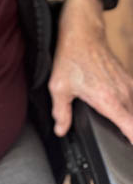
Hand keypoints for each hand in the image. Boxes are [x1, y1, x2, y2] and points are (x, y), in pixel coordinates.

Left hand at [49, 0, 132, 142]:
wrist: (82, 33)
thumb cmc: (71, 57)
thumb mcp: (59, 87)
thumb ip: (61, 112)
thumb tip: (61, 129)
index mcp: (109, 101)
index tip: (129, 150)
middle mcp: (124, 94)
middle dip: (129, 133)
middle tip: (119, 138)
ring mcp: (128, 85)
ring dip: (128, 119)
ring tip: (116, 126)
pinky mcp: (128, 79)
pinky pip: (132, 99)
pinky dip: (127, 106)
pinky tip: (114, 107)